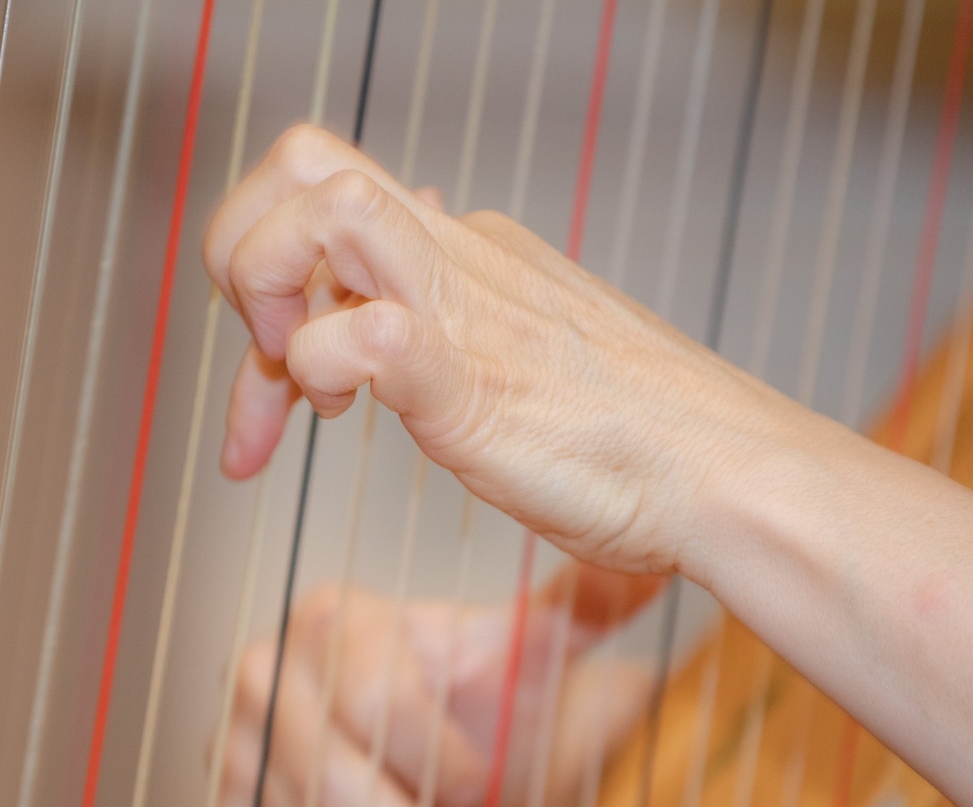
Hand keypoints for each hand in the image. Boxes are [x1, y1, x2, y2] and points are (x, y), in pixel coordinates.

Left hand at [202, 125, 810, 578]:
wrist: (728, 476)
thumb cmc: (635, 442)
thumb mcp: (520, 350)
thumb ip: (452, 298)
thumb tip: (404, 218)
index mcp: (464, 252)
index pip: (324, 209)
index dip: (263, 293)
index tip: (266, 414)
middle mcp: (456, 257)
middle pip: (303, 163)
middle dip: (244, 254)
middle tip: (269, 362)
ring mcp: (465, 308)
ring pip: (321, 209)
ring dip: (272, 293)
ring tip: (308, 391)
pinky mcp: (472, 376)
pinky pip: (363, 333)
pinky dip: (324, 368)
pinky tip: (347, 418)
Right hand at [212, 566, 657, 806]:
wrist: (460, 748)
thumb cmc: (494, 701)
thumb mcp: (542, 657)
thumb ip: (586, 609)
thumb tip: (650, 568)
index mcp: (332, 620)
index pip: (375, 706)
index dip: (440, 766)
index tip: (496, 795)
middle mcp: (263, 677)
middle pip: (328, 786)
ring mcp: (235, 755)